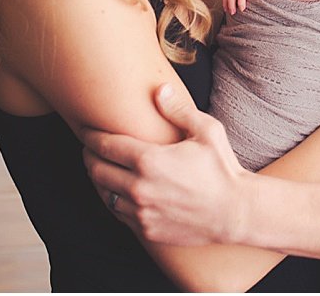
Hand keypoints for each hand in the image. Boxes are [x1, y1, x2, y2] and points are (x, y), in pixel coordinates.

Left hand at [81, 83, 248, 244]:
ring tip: (99, 167)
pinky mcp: (146, 230)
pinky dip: (111, 200)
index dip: (91, 136)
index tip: (86, 130)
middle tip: (87, 147)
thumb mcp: (206, 130)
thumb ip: (178, 109)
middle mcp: (139, 188)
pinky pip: (118, 214)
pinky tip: (116, 191)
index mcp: (150, 160)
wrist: (234, 212)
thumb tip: (158, 90)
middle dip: (88, 156)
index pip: (106, 146)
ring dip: (98, 180)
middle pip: (97, 171)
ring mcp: (141, 212)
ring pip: (103, 195)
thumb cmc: (221, 168)